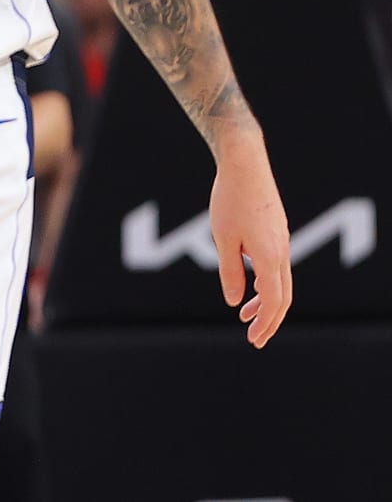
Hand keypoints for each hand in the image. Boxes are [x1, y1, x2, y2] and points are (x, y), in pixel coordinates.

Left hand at [209, 134, 290, 347]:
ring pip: (281, 282)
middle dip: (269, 320)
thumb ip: (229, 272)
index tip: (253, 339)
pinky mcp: (277, 233)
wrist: (245, 165)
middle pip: (283, 297)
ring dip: (266, 302)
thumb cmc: (229, 200)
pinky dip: (265, 283)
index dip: (265, 323)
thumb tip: (233, 302)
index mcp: (270, 256)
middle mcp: (282, 251)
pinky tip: (249, 284)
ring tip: (245, 316)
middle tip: (255, 339)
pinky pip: (276, 266)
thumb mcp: (223, 239)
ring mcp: (282, 241)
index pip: (273, 301)